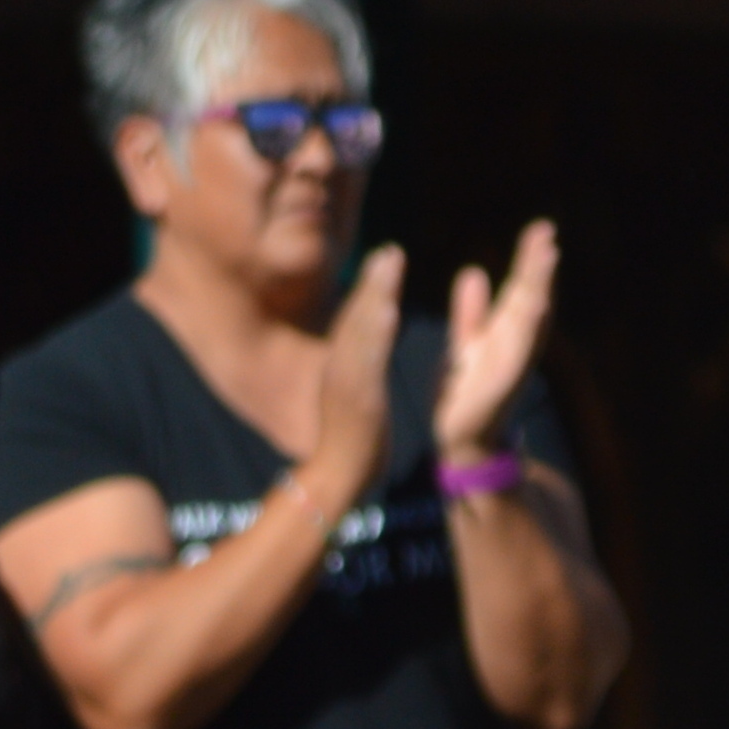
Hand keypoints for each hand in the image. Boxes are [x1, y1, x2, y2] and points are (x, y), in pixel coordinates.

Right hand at [308, 246, 407, 495]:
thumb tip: (367, 356)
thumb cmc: (350, 442)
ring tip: (391, 263)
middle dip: (372, 282)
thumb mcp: (354, 398)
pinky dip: (376, 333)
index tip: (385, 260)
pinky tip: (389, 310)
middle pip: (356, 317)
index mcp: (342, 368)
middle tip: (390, 250)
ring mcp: (346, 382)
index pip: (354, 322)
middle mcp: (339, 368)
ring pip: (361, 331)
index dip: (368, 289)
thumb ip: (358, 374)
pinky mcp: (358, 398)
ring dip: (375, 295)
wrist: (337, 478)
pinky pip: (368, 360)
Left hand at [436, 224, 562, 462]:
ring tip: (546, 259)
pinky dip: (527, 330)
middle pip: (531, 300)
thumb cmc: (467, 392)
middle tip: (547, 234)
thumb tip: (474, 270)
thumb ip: (471, 311)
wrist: (460, 440)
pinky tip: (534, 307)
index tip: (541, 229)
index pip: (522, 290)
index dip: (532, 262)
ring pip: (529, 321)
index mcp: (507, 333)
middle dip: (539, 268)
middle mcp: (516, 346)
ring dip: (539, 290)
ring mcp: (513, 365)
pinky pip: (517, 353)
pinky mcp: (502, 385)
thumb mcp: (466, 343)